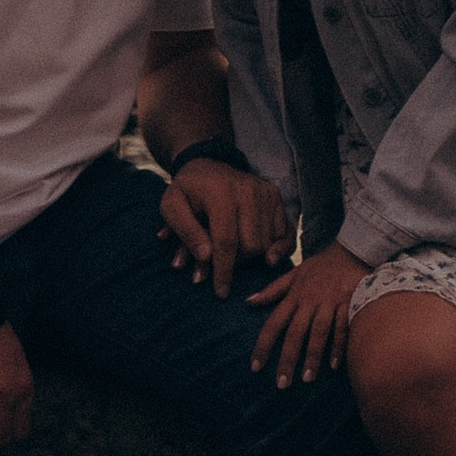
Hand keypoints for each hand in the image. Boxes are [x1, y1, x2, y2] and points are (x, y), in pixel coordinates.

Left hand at [160, 160, 293, 297]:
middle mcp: (248, 191)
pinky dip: (276, 248)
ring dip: (252, 256)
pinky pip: (284, 232)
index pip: (226, 242)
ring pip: (267, 242)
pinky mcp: (275, 195)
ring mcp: (265, 192)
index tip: (220, 292)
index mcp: (220, 194)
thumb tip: (206, 258)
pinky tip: (267, 256)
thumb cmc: (187, 191)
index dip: (223, 271)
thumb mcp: (171, 207)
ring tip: (235, 251)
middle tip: (221, 261)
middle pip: (251, 246)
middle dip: (236, 262)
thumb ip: (185, 233)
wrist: (206, 163)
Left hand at [247, 242, 368, 389]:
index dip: (264, 344)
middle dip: (288, 358)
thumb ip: (272, 290)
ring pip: (319, 332)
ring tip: (306, 379)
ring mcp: (330, 302)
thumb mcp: (294, 273)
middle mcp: (310, 301)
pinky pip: (343, 326)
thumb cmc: (320, 265)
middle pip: (295, 332)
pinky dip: (339, 345)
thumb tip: (248, 302)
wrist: (352, 248)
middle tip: (282, 384)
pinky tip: (334, 365)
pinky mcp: (349, 302)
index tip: (255, 366)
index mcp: (294, 296)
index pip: (274, 322)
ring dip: (312, 355)